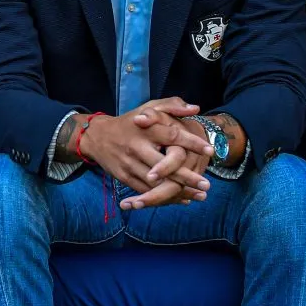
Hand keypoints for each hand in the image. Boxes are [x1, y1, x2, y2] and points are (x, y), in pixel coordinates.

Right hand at [78, 100, 212, 196]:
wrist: (96, 137)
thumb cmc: (129, 122)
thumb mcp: (148, 108)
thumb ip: (171, 105)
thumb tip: (195, 108)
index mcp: (146, 128)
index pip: (172, 136)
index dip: (191, 143)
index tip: (209, 150)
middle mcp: (137, 147)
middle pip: (165, 165)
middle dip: (187, 177)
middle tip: (206, 185)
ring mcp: (129, 164)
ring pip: (156, 183)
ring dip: (179, 191)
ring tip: (199, 196)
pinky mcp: (124, 177)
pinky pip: (146, 191)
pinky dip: (164, 197)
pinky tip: (181, 200)